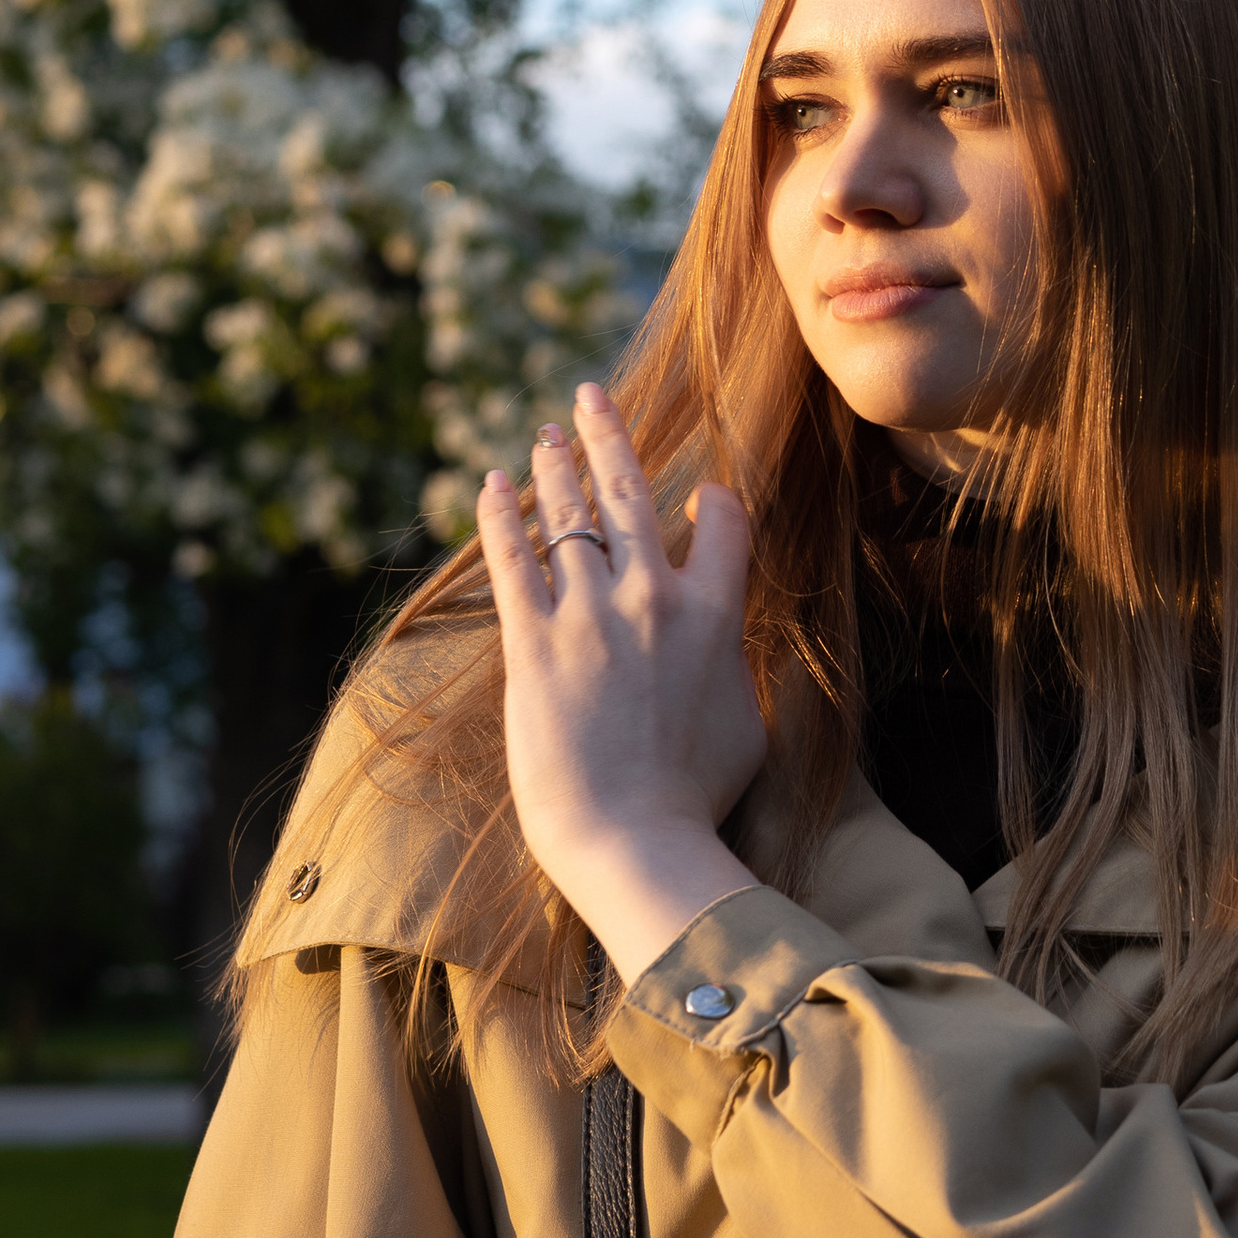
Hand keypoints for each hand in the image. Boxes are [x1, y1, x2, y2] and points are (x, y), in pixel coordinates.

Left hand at [475, 383, 764, 987]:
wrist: (636, 839)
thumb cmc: (699, 800)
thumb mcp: (748, 724)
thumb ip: (736, 668)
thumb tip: (730, 652)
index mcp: (716, 615)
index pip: (722, 523)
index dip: (710, 502)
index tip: (695, 495)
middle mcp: (654, 598)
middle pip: (630, 496)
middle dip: (608, 438)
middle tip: (589, 398)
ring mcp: (590, 616)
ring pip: (569, 518)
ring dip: (553, 468)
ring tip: (542, 435)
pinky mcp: (534, 644)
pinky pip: (512, 562)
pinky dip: (498, 519)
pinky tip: (489, 486)